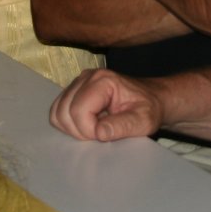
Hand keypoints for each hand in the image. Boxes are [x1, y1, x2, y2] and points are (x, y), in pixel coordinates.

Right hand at [49, 68, 164, 141]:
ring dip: (73, 128)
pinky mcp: (74, 91)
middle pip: (64, 112)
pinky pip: (58, 111)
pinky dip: (69, 124)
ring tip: (95, 129)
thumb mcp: (144, 120)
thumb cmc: (149, 108)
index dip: (89, 130)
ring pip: (57, 112)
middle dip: (79, 131)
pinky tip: (88, 124)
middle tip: (100, 133)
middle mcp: (86, 77)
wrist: (152, 99)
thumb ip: (123, 126)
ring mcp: (78, 82)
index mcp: (103, 80)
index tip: (106, 134)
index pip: (79, 111)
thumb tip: (98, 132)